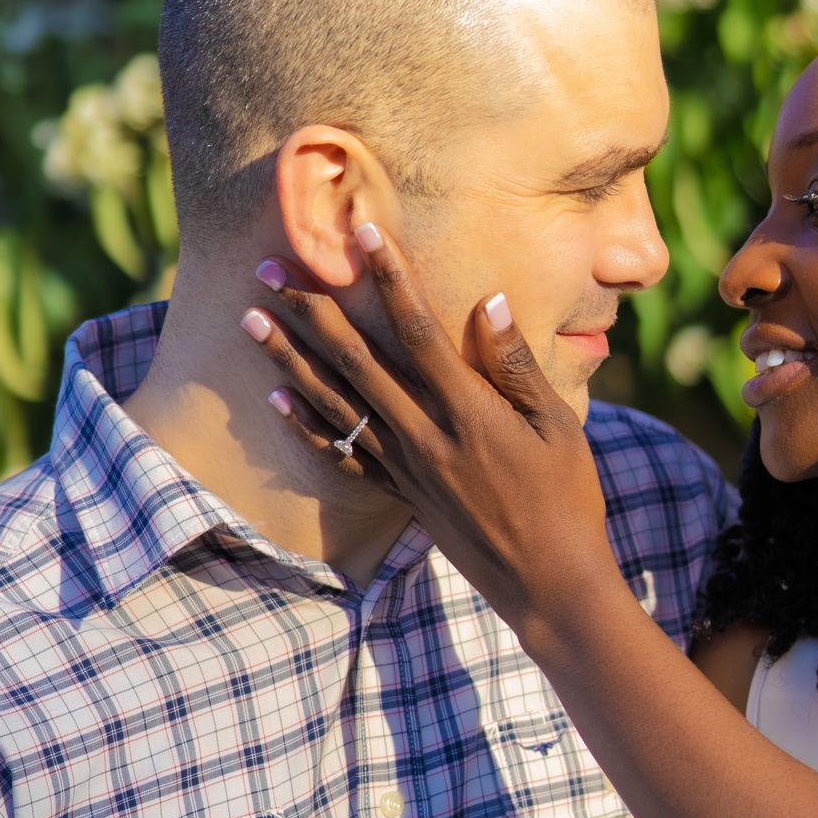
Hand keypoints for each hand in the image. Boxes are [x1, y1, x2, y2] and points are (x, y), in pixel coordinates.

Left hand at [240, 225, 625, 648]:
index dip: (390, 278)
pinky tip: (275, 398)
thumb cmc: (568, 500)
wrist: (549, 585)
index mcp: (469, 410)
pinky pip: (343, 456)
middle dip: (310, 309)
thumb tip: (489, 301)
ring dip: (289, 358)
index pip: (419, 330)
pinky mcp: (402, 496)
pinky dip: (306, 426)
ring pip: (336, 402)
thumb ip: (517, 366)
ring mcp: (408, 468)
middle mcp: (426, 435)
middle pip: (356, 360)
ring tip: (250, 321)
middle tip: (267, 268)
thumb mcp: (559, 427)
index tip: (362, 232)